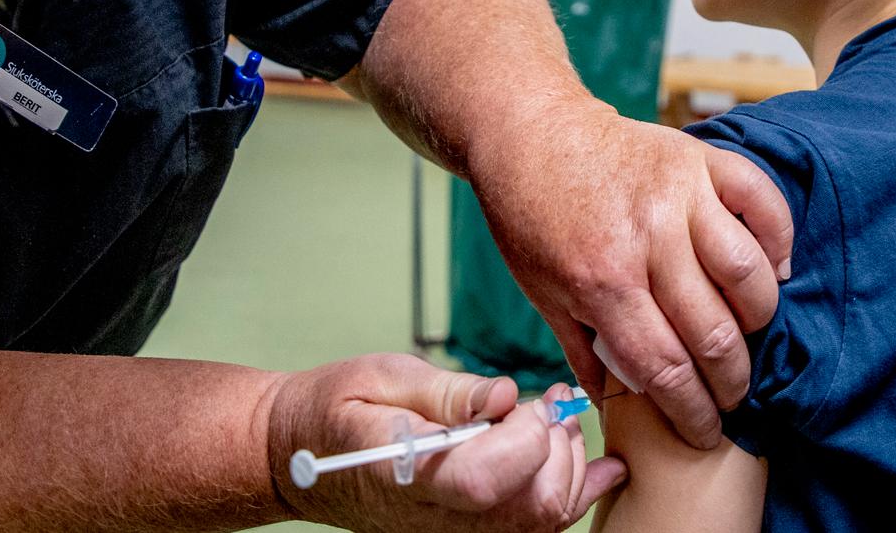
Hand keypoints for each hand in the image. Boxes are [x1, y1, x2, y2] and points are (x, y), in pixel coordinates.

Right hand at [268, 354, 625, 531]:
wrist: (298, 457)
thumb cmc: (334, 411)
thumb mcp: (380, 377)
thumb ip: (447, 391)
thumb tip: (505, 396)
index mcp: (406, 475)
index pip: (486, 477)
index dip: (525, 436)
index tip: (530, 398)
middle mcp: (436, 519)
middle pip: (531, 505)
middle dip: (559, 445)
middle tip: (554, 399)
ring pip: (545, 520)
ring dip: (571, 465)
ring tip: (557, 419)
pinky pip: (538, 528)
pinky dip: (575, 492)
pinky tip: (597, 465)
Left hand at [467, 106, 793, 448]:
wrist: (528, 131)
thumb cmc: (530, 218)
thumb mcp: (541, 292)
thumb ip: (583, 351)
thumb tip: (613, 408)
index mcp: (603, 282)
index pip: (666, 369)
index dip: (693, 412)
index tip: (706, 431)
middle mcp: (647, 239)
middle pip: (714, 333)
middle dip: (731, 382)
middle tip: (732, 396)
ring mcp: (679, 194)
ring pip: (748, 272)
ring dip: (758, 316)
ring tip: (748, 333)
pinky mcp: (699, 159)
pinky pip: (763, 200)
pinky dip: (779, 240)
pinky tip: (772, 269)